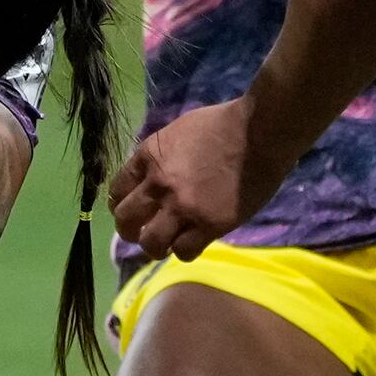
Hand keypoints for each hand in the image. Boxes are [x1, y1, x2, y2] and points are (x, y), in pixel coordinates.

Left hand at [109, 98, 261, 260]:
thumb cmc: (223, 123)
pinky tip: (193, 244)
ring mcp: (182, 207)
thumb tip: (150, 175)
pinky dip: (185, 251)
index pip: (116, 189)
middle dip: (130, 230)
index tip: (130, 210)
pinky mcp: (209, 224)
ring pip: (150, 243)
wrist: (259, 132)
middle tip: (142, 234)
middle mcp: (158, 184)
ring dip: (154, 247)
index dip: (120, 204)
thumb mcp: (177, 131)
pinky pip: (184, 251)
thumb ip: (159, 155)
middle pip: (125, 219)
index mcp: (149, 156)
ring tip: (166, 245)